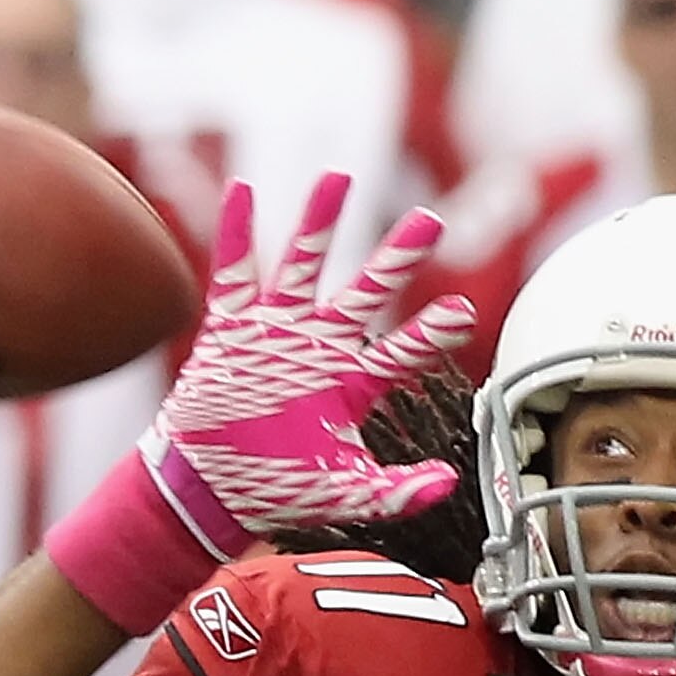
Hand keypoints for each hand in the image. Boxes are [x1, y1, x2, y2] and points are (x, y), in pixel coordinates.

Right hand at [142, 174, 474, 557]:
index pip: (401, 350)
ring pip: (301, 265)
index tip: (463, 310)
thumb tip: (449, 482)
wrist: (212, 490)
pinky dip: (235, 233)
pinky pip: (233, 274)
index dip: (430, 331)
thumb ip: (400, 492)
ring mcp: (275, 332)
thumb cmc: (281, 489)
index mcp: (352, 383)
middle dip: (397, 258)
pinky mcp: (230, 330)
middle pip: (365, 291)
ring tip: (338, 178)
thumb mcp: (349, 497)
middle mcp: (320, 347)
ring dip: (319, 223)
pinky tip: (242, 191)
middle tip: (430, 220)